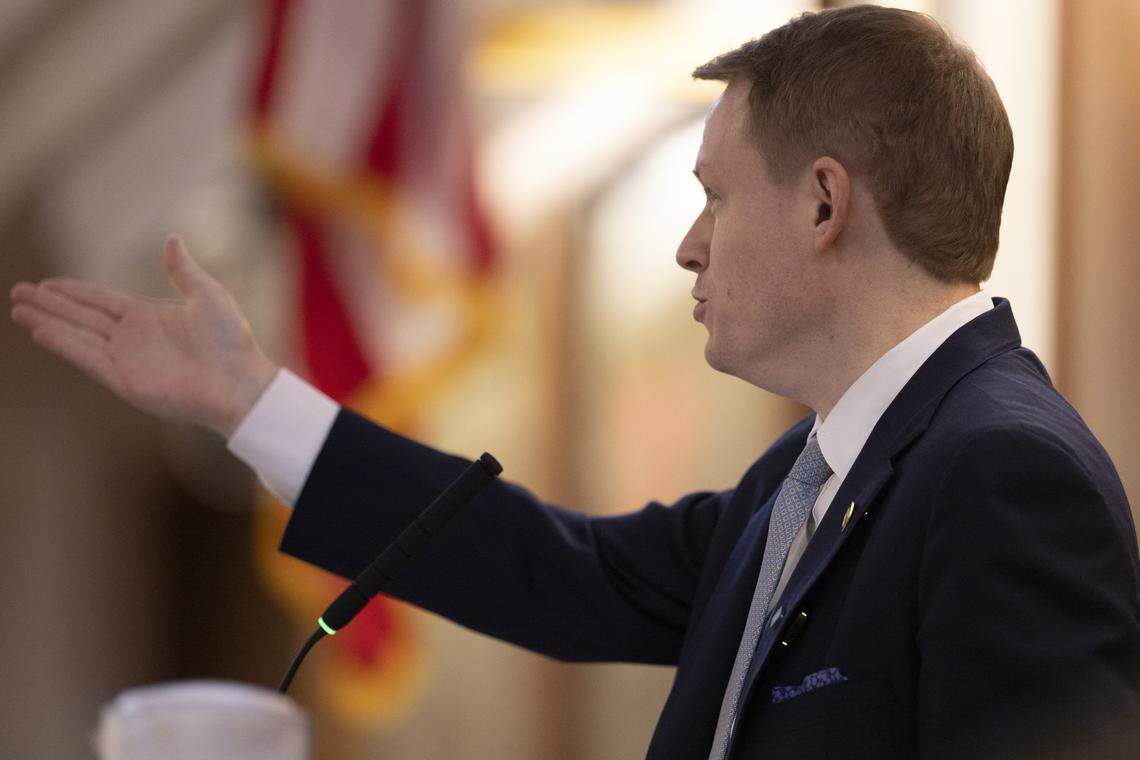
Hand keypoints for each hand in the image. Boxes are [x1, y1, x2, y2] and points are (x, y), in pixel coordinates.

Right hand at [9, 235, 278, 437]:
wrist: (240, 383)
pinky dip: (64, 344)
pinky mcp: (125, 381)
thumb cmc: (232, 342)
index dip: (73, 292)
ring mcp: (127, 360)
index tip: (46, 284)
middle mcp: (133, 338)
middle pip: (82, 316)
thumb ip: (183, 270)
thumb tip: (172, 238)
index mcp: (150, 317)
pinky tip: (41, 331)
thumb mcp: (208, 296)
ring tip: (17, 310)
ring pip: (78, 336)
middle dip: (50, 305)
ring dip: (48, 323)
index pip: (102, 301)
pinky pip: (87, 358)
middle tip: (17, 292)